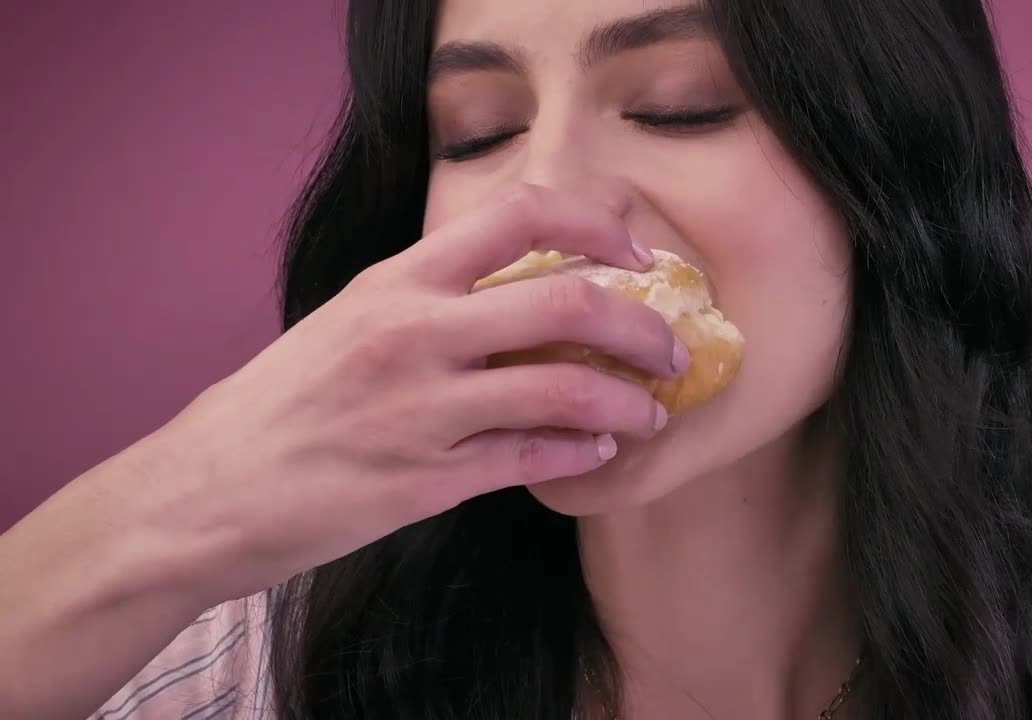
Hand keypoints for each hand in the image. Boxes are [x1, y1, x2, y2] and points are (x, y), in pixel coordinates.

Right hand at [148, 183, 686, 603]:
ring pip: (567, 389)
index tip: (636, 252)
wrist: (202, 494)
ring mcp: (423, 410)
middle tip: (670, 347)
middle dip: (642, 324)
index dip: (596, 223)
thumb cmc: (276, 407)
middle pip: (568, 301)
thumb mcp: (347, 324)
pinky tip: (600, 452)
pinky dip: (583, 453)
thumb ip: (431, 304)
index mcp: (396, 283)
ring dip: (629, 400)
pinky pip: (534, 460)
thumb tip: (522, 302)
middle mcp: (415, 334)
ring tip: (651, 410)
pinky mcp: (427, 482)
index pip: (518, 213)